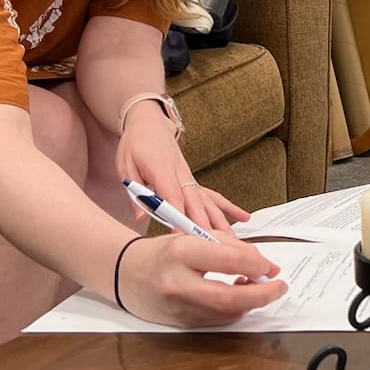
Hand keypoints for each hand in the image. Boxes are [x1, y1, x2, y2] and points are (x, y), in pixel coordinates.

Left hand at [116, 108, 250, 236]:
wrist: (150, 124)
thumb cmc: (136, 144)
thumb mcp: (126, 167)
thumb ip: (135, 193)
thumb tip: (140, 216)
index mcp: (161, 169)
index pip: (172, 196)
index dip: (177, 216)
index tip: (180, 235)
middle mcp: (181, 174)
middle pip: (195, 203)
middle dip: (202, 225)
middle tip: (210, 245)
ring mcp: (190, 178)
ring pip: (208, 202)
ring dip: (220, 221)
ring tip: (230, 240)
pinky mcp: (193, 180)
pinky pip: (214, 196)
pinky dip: (229, 207)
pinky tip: (243, 217)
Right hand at [116, 233, 286, 326]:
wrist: (125, 274)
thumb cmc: (163, 252)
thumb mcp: (192, 236)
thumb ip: (228, 246)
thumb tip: (263, 264)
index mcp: (181, 252)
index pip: (230, 260)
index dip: (258, 264)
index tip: (271, 266)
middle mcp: (177, 283)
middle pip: (229, 298)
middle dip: (262, 295)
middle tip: (279, 287)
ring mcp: (178, 308)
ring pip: (227, 313)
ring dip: (250, 302)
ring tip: (256, 287)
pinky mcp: (181, 323)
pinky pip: (217, 320)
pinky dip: (235, 310)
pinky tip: (238, 296)